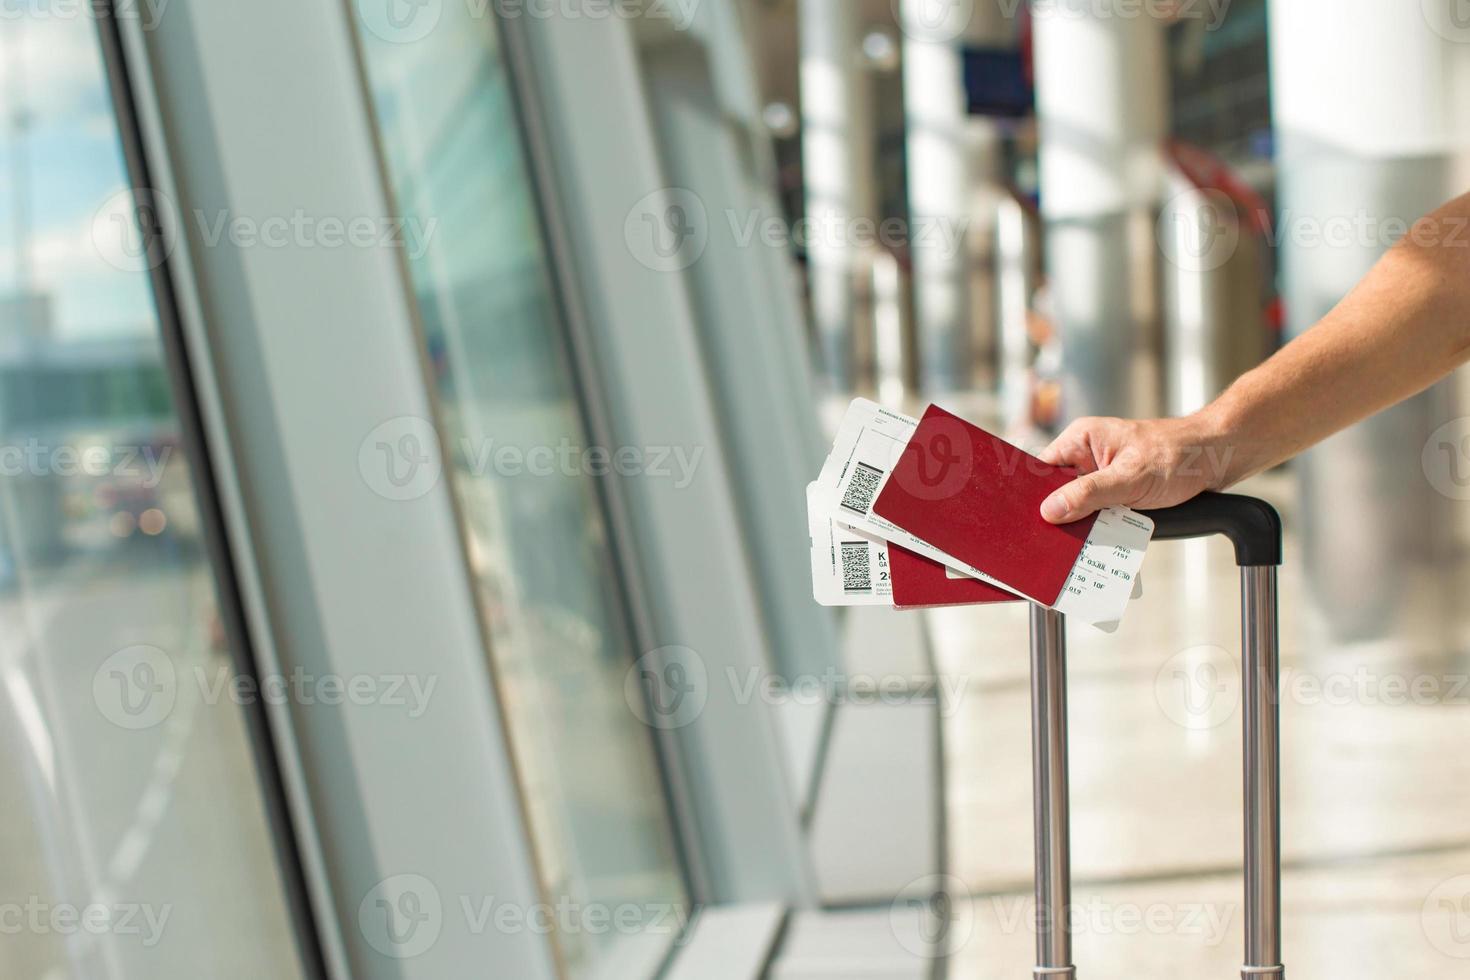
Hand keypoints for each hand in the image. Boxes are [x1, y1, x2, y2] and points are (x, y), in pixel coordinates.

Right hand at [1037, 416, 1233, 523]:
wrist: (1219, 458)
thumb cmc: (1180, 456)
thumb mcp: (1130, 478)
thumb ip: (1088, 494)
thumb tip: (1050, 511)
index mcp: (1081, 439)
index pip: (1041, 470)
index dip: (1034, 496)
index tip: (1030, 521)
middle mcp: (1087, 454)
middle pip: (1057, 491)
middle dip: (1059, 515)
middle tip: (1056, 538)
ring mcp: (1101, 473)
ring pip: (1078, 505)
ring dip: (1082, 524)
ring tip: (1081, 541)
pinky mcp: (1116, 490)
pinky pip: (1097, 512)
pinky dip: (1100, 526)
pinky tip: (1102, 539)